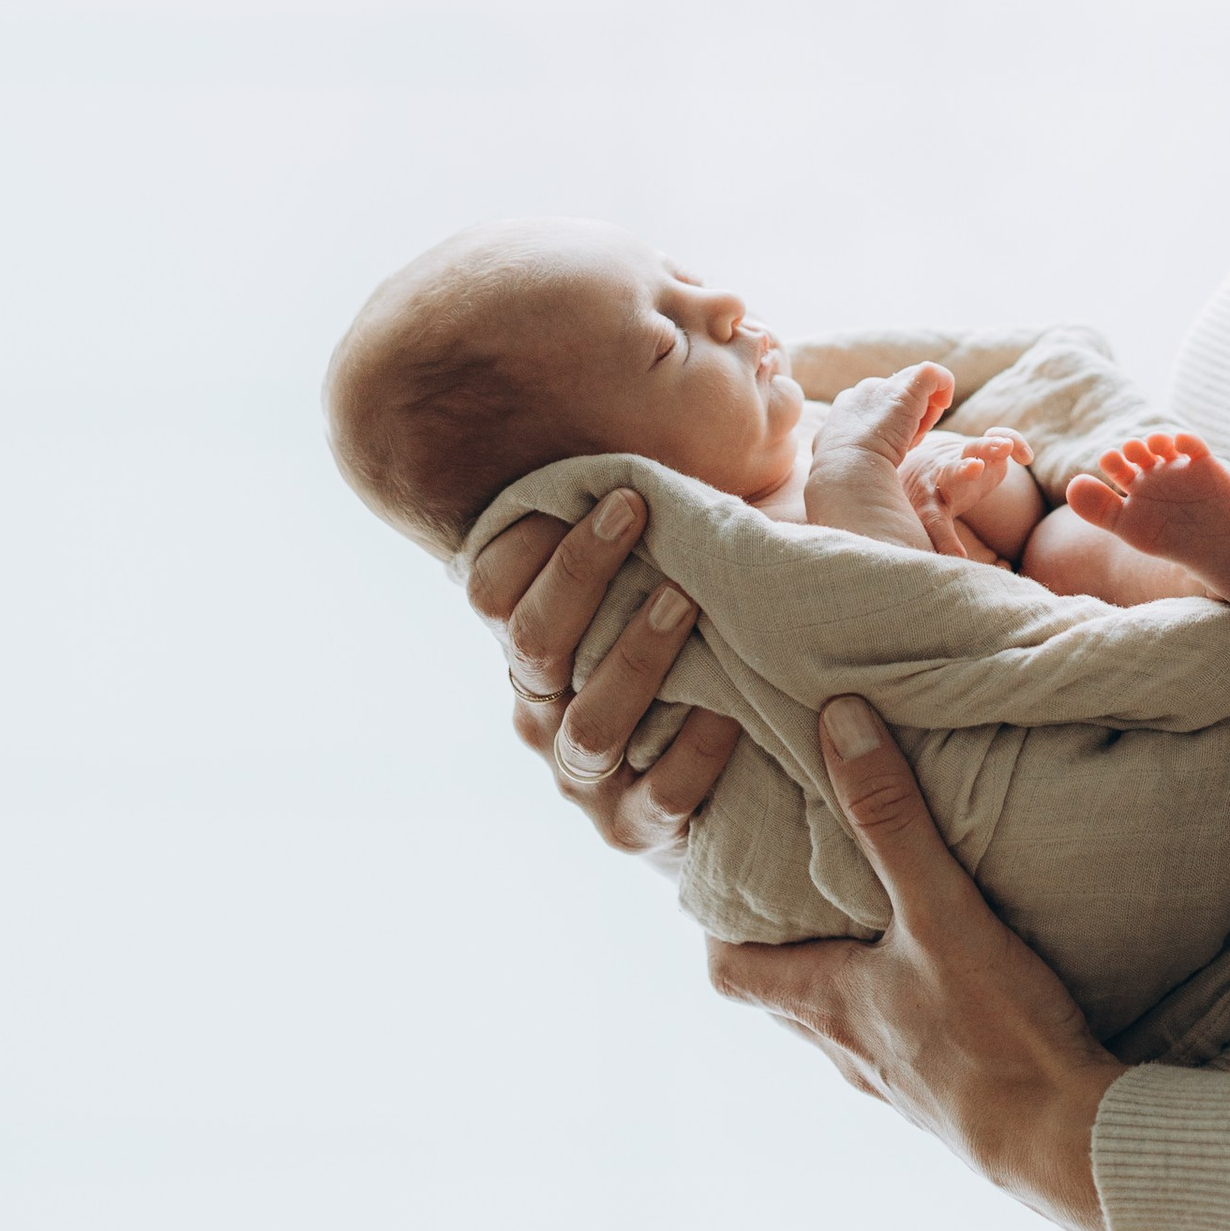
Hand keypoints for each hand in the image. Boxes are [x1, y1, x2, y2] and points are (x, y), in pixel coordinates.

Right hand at [467, 487, 743, 853]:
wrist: (739, 759)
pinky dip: (694, 750)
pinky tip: (730, 707)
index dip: (527, 537)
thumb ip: (641, 509)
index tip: (598, 483)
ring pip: (589, 722)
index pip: (490, 587)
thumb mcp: (666, 560)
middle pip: (530, 643)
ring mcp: (585, 775)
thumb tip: (638, 404)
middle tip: (634, 507)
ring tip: (684, 599)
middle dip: (579, 571)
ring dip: (635, 656)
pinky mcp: (638, 827)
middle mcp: (542, 708)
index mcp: (532, 640)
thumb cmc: (704, 622)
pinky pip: (659, 793)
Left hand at [710, 696, 1124, 1230]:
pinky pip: (899, 1038)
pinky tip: (945, 971)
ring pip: (843, 1016)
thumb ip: (891, 820)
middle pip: (784, 991)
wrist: (1068, 1142)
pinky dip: (902, 998)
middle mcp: (846, 1047)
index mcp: (826, 1004)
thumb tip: (838, 723)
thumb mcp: (941, 911)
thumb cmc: (993, 1035)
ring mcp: (894, 1078)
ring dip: (848, 966)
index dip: (719, 927)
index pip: (731, 972)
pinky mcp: (945, 1092)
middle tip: (801, 871)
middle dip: (788, 934)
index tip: (725, 874)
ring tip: (874, 908)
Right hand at [802, 362, 956, 552]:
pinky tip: (943, 405)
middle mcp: (861, 394)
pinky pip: (933, 374)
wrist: (846, 474)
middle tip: (911, 442)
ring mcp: (882, 389)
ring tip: (920, 433)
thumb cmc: (843, 484)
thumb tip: (844, 465)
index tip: (894, 447)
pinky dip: (943, 385)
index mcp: (843, 412)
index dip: (890, 424)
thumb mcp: (837, 466)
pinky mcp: (906, 390)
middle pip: (895, 394)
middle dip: (909, 415)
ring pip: (913, 385)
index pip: (874, 407)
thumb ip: (845, 456)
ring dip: (925, 407)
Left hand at [904, 428, 1037, 563]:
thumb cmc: (927, 507)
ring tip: (1004, 447)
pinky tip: (1025, 456)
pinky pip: (997, 440)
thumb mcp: (928, 530)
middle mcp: (943, 478)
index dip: (944, 538)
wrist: (923, 466)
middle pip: (952, 473)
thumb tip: (946, 590)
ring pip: (972, 450)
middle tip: (973, 469)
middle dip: (963, 470)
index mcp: (928, 504)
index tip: (957, 557)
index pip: (933, 521)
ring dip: (987, 448)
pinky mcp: (981, 450)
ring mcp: (963, 459)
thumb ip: (938, 551)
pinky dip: (1010, 441)